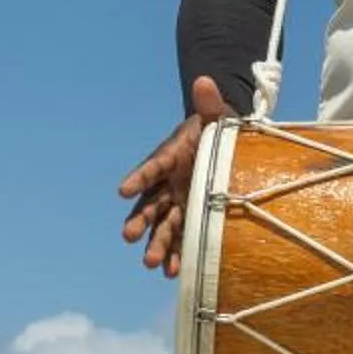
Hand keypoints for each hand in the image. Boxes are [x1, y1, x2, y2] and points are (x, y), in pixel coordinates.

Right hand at [118, 77, 231, 278]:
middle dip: (140, 220)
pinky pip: (183, 238)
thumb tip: (204, 79)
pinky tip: (177, 274)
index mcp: (170, 157)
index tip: (124, 190)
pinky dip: (179, 255)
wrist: (228, 148)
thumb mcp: (219, 116)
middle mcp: (168, 183)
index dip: (140, 178)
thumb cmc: (220, 130)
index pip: (152, 167)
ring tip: (153, 265)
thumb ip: (210, 103)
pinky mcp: (191, 218)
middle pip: (150, 204)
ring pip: (163, 226)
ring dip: (157, 245)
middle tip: (129, 236)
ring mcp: (178, 203)